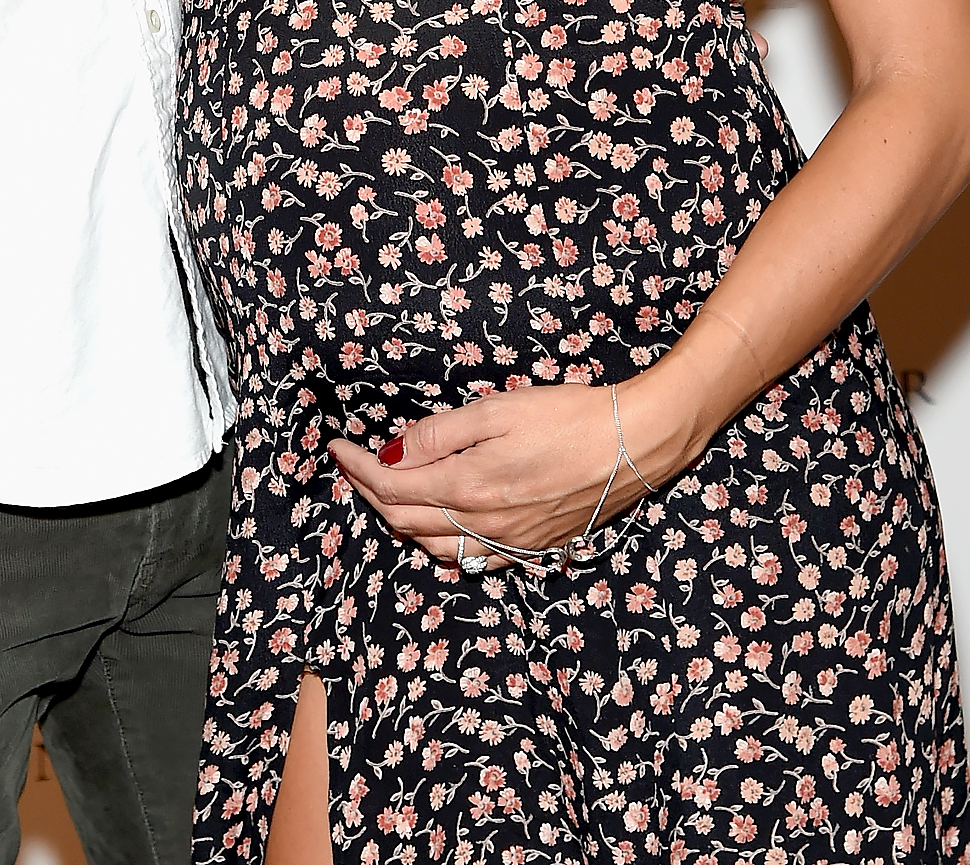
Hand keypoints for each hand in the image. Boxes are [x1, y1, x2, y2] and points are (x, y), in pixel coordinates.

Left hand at [328, 372, 693, 566]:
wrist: (635, 445)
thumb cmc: (568, 416)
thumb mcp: (497, 408)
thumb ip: (440, 434)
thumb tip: (393, 451)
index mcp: (467, 485)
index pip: (389, 485)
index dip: (355, 466)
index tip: (334, 446)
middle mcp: (481, 524)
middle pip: (403, 519)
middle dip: (367, 492)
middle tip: (350, 465)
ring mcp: (507, 544)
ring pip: (433, 546)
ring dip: (399, 522)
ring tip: (383, 493)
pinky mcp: (531, 549)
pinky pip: (470, 560)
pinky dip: (440, 546)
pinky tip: (437, 528)